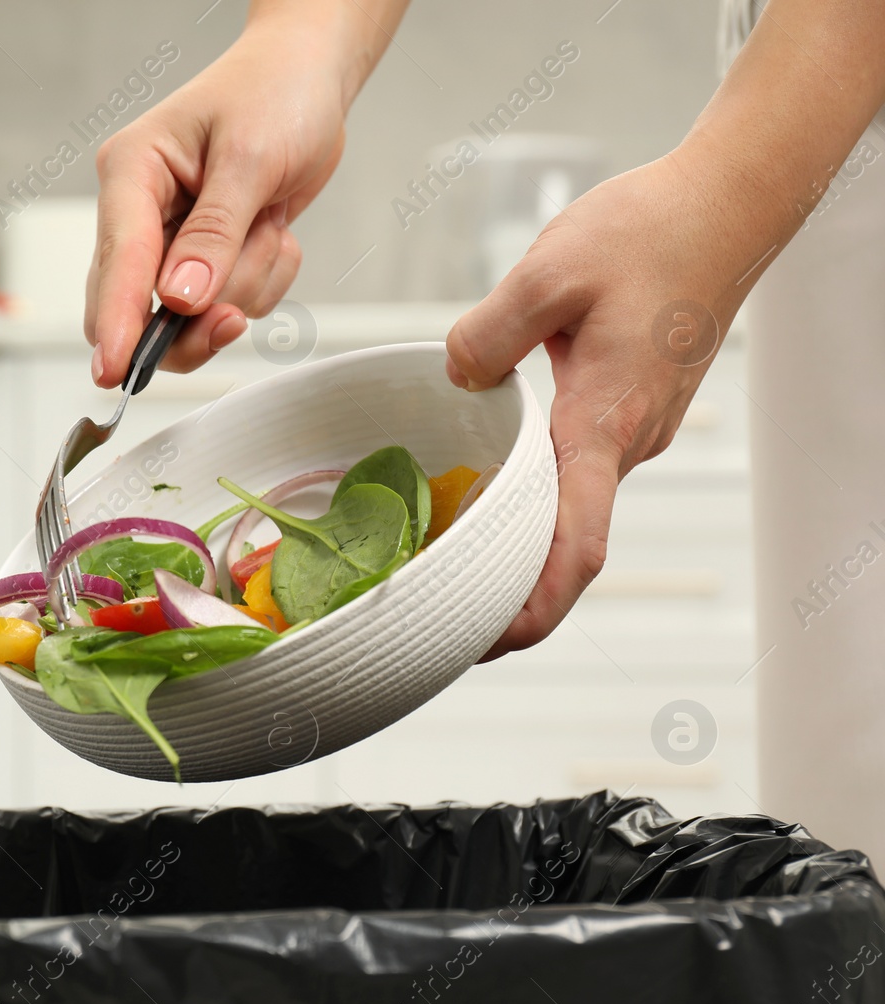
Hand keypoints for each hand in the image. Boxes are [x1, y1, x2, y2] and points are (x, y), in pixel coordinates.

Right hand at [85, 6, 369, 386]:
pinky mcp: (203, 259)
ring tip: (268, 225)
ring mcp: (170, 240)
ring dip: (243, 286)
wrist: (309, 79)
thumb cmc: (275, 94)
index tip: (115, 371)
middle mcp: (139, 211)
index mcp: (132, 172)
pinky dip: (263, 281)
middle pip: (136, 308)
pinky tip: (272, 232)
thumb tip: (179, 299)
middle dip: (193, 319)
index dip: (117, 322)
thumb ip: (214, 234)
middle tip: (233, 316)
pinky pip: (229, 304)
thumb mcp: (251, 158)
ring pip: (190, 315)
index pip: (117, 261)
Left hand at [446, 153, 760, 658]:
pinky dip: (538, 491)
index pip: (577, 541)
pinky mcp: (634, 406)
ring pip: (574, 502)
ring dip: (522, 535)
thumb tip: (456, 377)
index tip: (495, 642)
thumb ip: (488, 336)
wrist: (724, 204)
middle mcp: (628, 439)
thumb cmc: (648, 232)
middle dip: (512, 585)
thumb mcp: (548, 273)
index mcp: (606, 422)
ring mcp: (637, 427)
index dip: (537, 603)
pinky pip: (581, 466)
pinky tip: (488, 480)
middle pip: (569, 539)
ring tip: (448, 550)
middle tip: (438, 605)